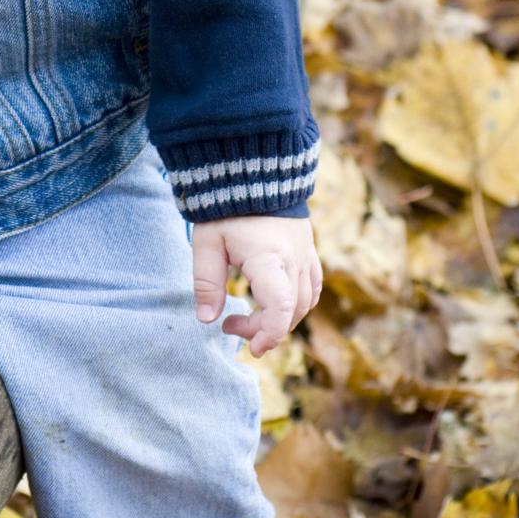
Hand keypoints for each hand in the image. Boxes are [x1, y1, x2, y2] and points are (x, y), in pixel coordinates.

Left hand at [192, 213, 321, 356]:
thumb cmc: (227, 206)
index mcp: (270, 259)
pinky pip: (312, 287)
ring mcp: (306, 255)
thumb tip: (207, 319)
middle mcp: (294, 261)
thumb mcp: (208, 242)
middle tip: (231, 325)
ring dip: (280, 319)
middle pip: (291, 312)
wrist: (254, 169)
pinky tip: (275, 304)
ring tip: (248, 317)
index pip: (281, 309)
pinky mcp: (308, 250)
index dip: (269, 334)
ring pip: (304, 303)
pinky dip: (297, 304)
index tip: (251, 348)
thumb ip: (206, 282)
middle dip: (263, 330)